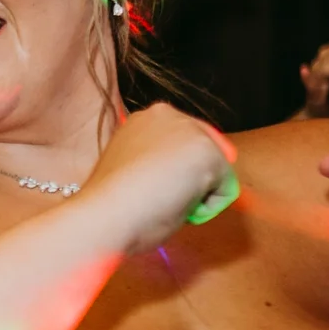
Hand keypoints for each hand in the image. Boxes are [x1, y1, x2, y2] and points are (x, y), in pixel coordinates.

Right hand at [83, 104, 239, 247]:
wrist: (104, 214)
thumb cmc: (109, 205)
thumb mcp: (130, 173)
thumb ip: (155, 167)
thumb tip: (178, 184)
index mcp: (141, 120)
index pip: (179, 146)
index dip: (174, 175)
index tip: (149, 190)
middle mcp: (166, 114)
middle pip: (202, 153)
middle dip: (190, 181)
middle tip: (157, 199)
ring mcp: (188, 130)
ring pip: (214, 172)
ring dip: (196, 194)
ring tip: (162, 201)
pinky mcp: (208, 152)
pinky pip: (224, 192)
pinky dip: (206, 208)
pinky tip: (176, 206)